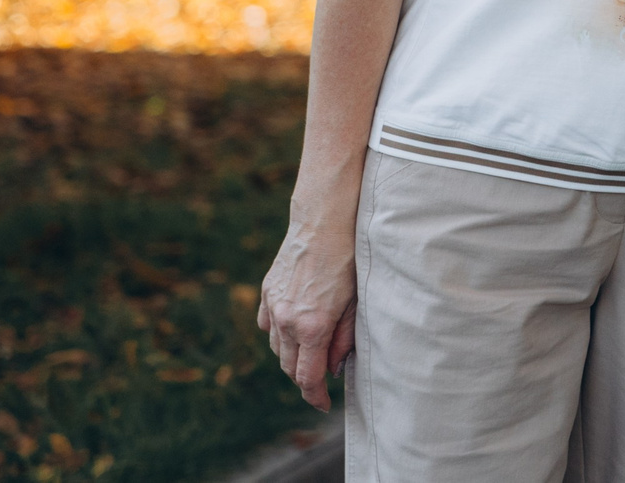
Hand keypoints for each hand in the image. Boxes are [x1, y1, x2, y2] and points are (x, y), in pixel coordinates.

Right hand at [258, 216, 358, 411]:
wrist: (324, 220)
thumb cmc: (349, 258)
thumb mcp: (356, 302)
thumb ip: (345, 339)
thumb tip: (335, 368)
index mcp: (313, 327)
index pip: (307, 377)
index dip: (314, 396)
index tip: (322, 404)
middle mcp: (288, 320)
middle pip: (289, 366)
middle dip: (304, 378)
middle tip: (320, 382)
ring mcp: (274, 305)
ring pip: (276, 347)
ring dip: (291, 357)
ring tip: (311, 354)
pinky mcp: (267, 291)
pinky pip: (267, 325)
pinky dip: (278, 334)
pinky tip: (293, 329)